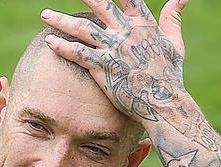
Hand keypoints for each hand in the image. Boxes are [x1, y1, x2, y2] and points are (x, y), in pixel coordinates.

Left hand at [41, 0, 188, 124]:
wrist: (164, 103)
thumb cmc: (170, 76)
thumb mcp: (175, 43)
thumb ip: (173, 18)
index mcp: (143, 25)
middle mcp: (126, 33)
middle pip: (100, 4)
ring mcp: (114, 49)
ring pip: (82, 29)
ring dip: (61, 20)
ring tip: (45, 14)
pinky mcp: (103, 67)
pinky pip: (78, 53)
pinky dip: (62, 46)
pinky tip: (49, 41)